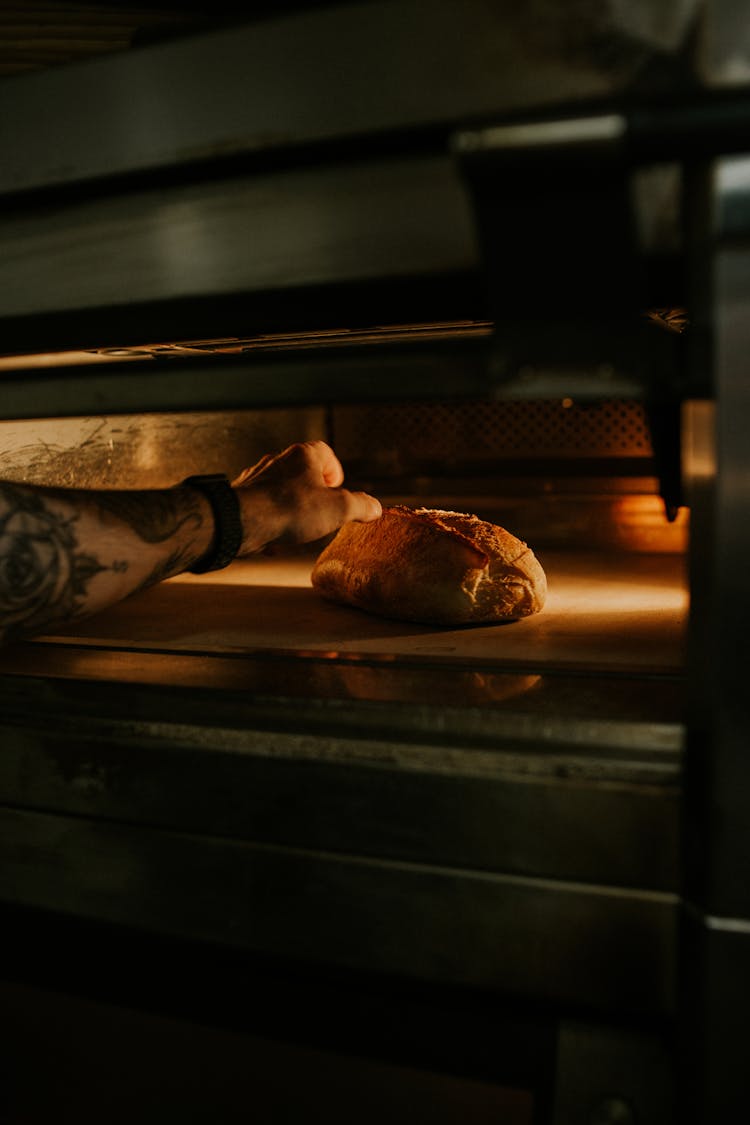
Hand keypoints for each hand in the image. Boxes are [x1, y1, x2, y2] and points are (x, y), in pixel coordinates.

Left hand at [232, 440, 380, 554]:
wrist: (242, 521)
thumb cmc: (289, 509)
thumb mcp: (338, 509)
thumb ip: (360, 506)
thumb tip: (375, 507)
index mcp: (303, 456)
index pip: (325, 452)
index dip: (335, 471)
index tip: (338, 489)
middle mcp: (278, 462)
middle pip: (302, 471)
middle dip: (313, 493)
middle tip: (321, 511)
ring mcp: (257, 478)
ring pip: (281, 490)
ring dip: (292, 507)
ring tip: (298, 527)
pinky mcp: (242, 498)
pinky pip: (262, 508)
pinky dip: (271, 521)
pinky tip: (276, 539)